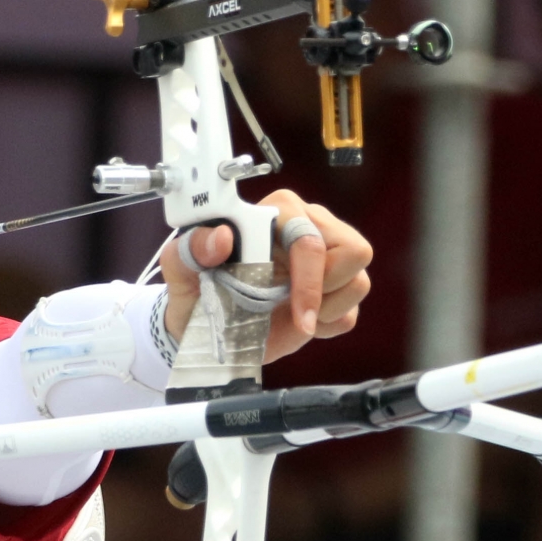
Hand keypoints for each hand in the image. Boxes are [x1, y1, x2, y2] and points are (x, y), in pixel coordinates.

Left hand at [160, 189, 372, 363]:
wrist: (203, 327)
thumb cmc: (195, 291)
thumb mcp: (181, 270)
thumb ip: (192, 248)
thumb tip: (223, 236)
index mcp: (276, 213)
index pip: (311, 234)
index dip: (308, 277)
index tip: (294, 313)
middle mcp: (309, 225)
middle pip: (354, 250)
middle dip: (322, 289)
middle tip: (291, 309)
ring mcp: (327, 257)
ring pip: (359, 280)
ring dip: (327, 308)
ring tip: (292, 315)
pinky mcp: (335, 289)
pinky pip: (353, 310)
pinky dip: (328, 324)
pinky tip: (300, 322)